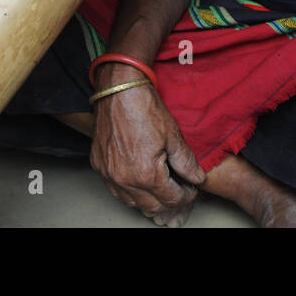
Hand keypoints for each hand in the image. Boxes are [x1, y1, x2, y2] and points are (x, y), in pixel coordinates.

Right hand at [90, 69, 206, 226]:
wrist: (118, 90)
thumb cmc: (143, 107)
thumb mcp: (173, 135)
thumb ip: (186, 162)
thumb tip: (197, 177)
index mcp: (146, 174)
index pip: (171, 199)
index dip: (186, 196)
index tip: (191, 189)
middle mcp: (124, 179)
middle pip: (151, 206)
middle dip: (169, 201)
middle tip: (179, 190)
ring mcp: (109, 174)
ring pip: (131, 202)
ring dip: (148, 200)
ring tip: (161, 187)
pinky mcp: (99, 165)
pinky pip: (115, 190)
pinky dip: (129, 192)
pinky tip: (139, 182)